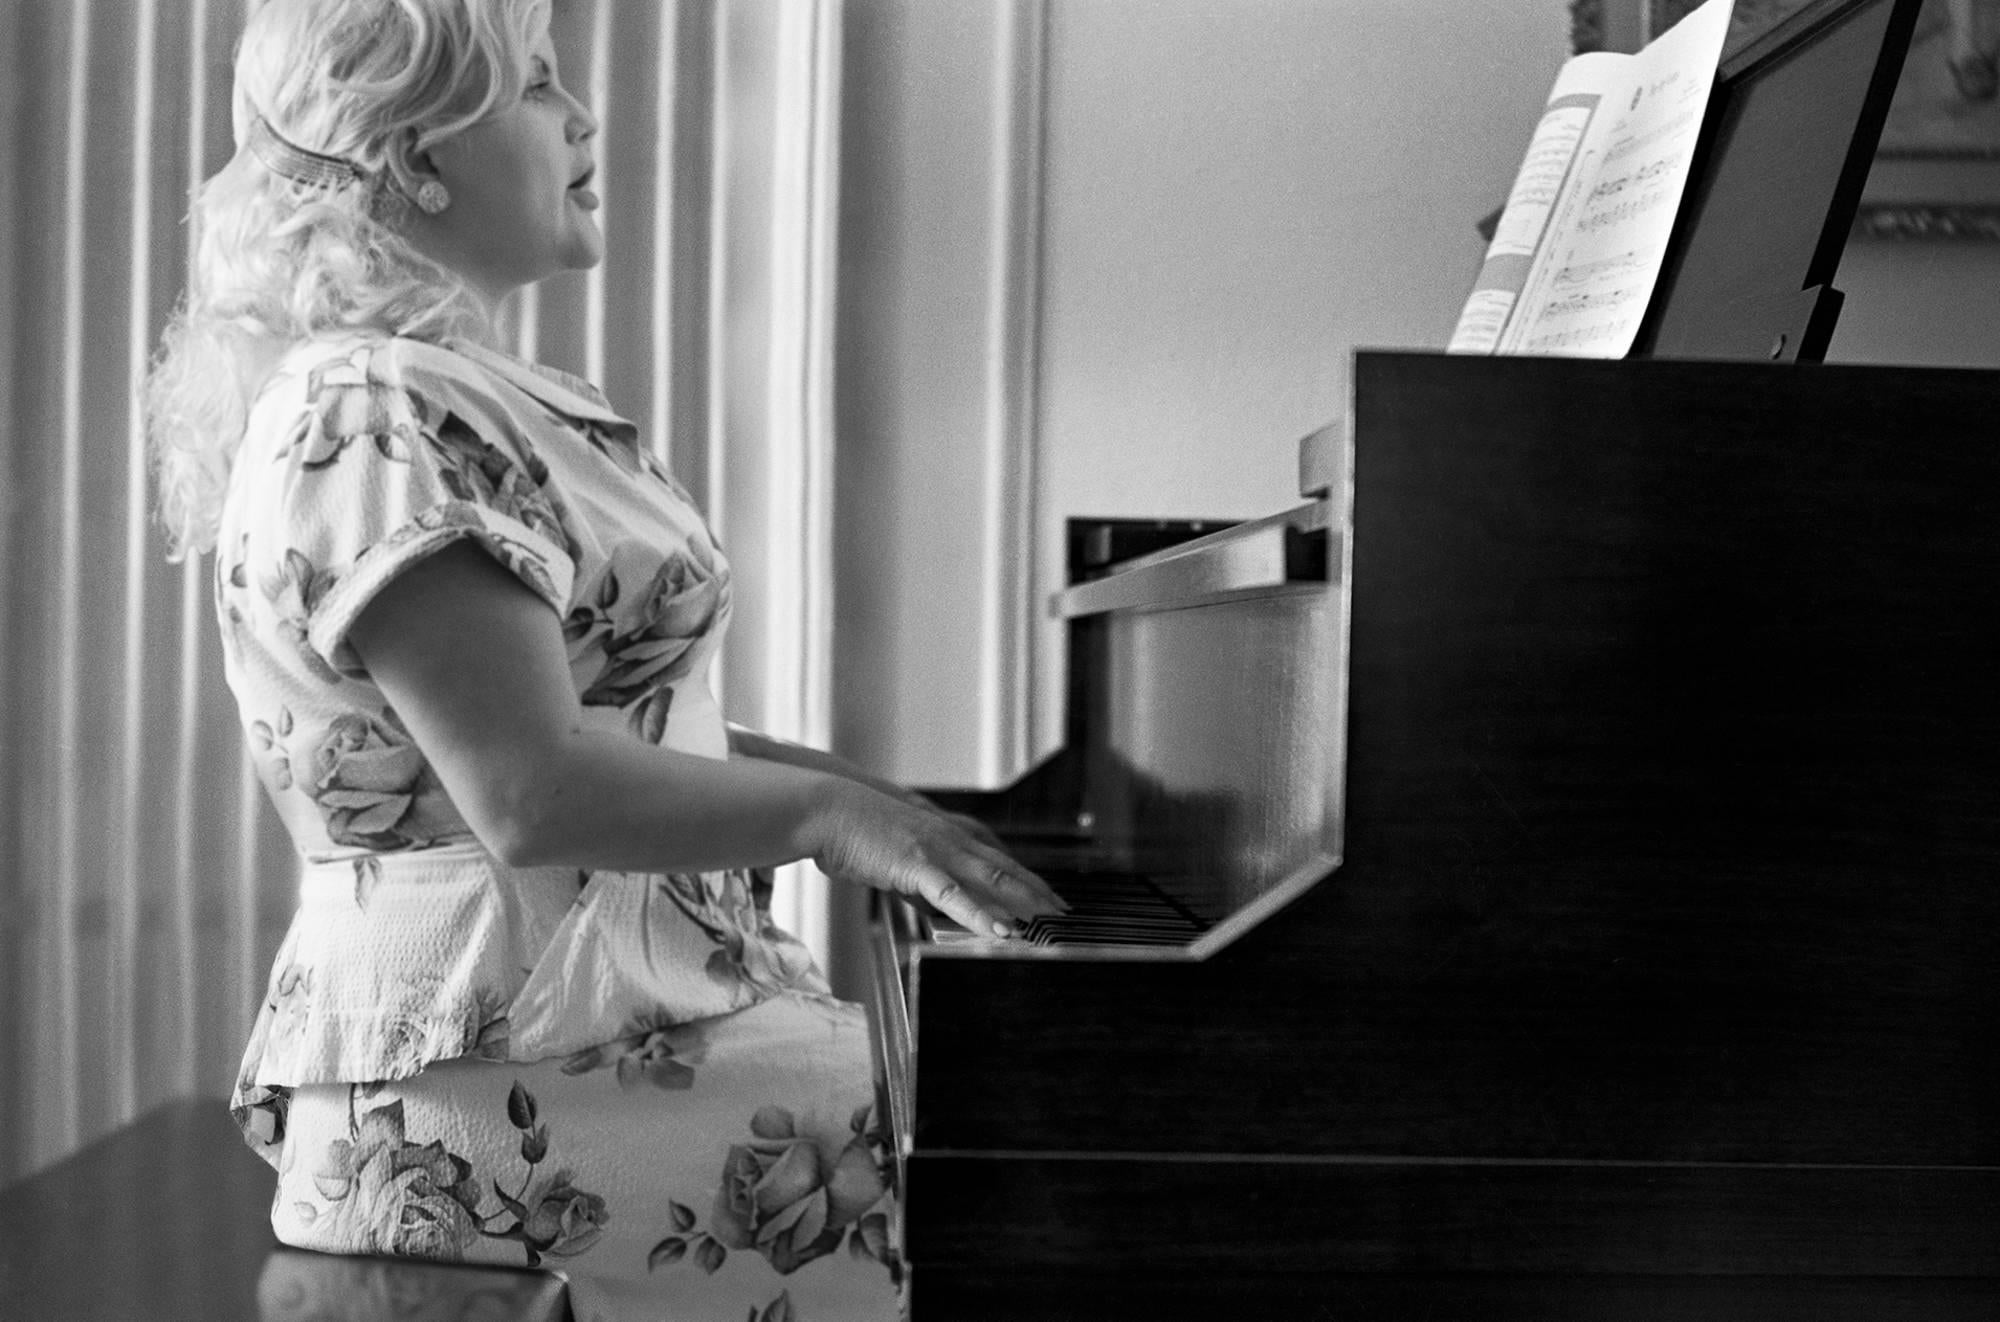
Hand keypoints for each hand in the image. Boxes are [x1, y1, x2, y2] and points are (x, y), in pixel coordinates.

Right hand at [808, 780, 1065, 936]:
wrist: (824, 809)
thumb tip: (925, 893)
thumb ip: (914, 869)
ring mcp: (936, 850)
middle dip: (1037, 888)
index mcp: (942, 832)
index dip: (1022, 873)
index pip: (994, 853)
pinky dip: (981, 915)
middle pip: (1004, 865)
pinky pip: (956, 896)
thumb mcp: (891, 848)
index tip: (1044, 891)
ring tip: (1049, 922)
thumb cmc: (849, 829)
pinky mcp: (916, 866)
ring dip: (1023, 901)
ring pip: (991, 878)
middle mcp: (948, 837)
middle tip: (1064, 909)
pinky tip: (1002, 932)